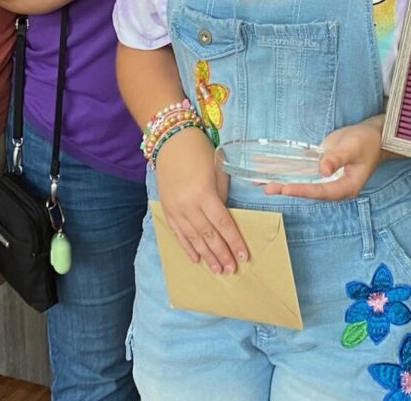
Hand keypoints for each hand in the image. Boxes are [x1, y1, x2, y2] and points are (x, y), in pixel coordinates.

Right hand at [155, 126, 249, 272]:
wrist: (171, 141)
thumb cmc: (200, 153)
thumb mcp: (217, 172)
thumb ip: (220, 197)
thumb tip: (224, 219)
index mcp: (204, 194)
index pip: (223, 224)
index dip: (234, 241)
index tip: (243, 256)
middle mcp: (188, 205)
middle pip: (208, 235)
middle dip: (221, 254)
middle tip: (231, 269)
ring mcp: (175, 209)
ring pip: (193, 238)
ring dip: (206, 255)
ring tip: (217, 270)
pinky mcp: (166, 209)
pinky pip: (178, 233)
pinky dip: (187, 247)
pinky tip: (195, 259)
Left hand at [264, 118, 382, 201]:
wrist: (372, 136)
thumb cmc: (366, 143)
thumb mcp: (353, 148)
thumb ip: (338, 158)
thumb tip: (323, 170)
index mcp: (345, 187)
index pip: (321, 192)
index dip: (302, 190)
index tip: (286, 189)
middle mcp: (333, 186)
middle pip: (307, 190)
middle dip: (286, 188)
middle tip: (267, 188)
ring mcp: (325, 178)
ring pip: (301, 181)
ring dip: (282, 180)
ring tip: (261, 182)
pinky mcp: (319, 168)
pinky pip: (301, 171)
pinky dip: (286, 169)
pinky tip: (269, 169)